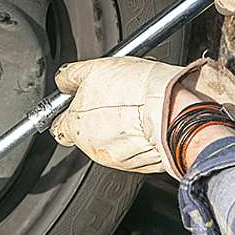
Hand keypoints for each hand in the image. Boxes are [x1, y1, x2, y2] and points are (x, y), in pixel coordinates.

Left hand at [50, 57, 234, 177]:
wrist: (176, 112)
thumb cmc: (140, 90)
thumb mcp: (97, 69)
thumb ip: (73, 76)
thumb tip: (63, 79)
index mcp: (77, 127)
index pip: (59, 127)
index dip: (69, 113)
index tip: (77, 103)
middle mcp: (93, 148)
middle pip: (87, 134)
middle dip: (96, 119)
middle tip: (113, 100)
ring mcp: (117, 159)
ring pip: (111, 142)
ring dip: (119, 128)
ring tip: (135, 108)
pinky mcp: (141, 165)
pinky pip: (134, 150)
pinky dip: (138, 138)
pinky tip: (148, 121)